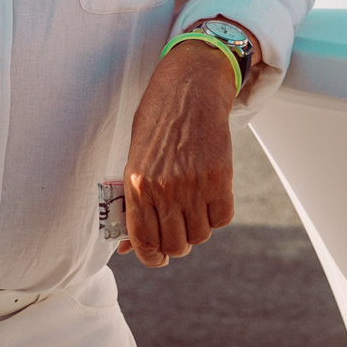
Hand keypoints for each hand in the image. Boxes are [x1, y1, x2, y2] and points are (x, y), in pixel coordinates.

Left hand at [119, 41, 238, 266]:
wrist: (189, 89)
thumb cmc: (157, 124)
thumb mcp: (135, 158)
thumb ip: (132, 202)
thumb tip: (125, 246)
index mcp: (137, 184)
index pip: (144, 241)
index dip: (151, 257)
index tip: (158, 257)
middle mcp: (164, 188)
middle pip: (175, 245)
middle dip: (176, 243)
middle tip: (178, 228)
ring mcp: (194, 185)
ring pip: (200, 235)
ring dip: (197, 228)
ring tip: (193, 205)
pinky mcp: (220, 178)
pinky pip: (222, 218)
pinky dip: (217, 214)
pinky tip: (209, 196)